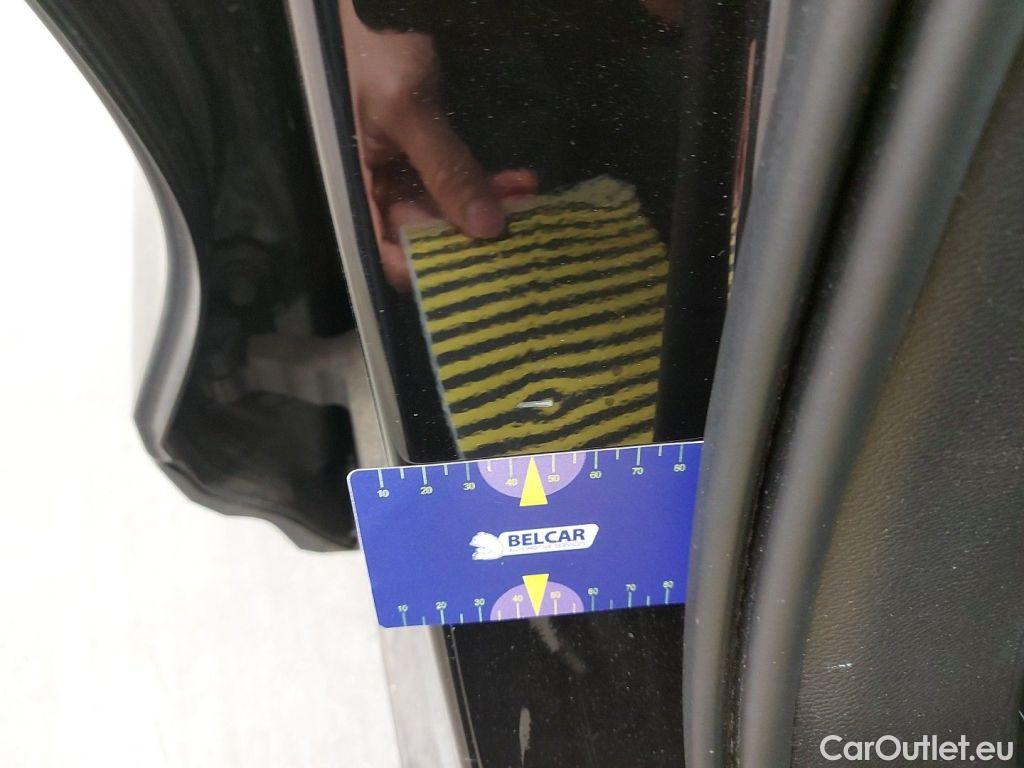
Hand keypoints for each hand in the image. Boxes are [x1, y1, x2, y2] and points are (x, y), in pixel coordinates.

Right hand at [340, 1, 536, 289]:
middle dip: (472, 239)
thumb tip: (487, 229)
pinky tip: (521, 181)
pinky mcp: (435, 155)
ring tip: (528, 202)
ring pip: (454, 211)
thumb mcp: (408, 112)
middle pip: (428, 237)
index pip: (386, 252)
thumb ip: (446, 171)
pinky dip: (493, 185)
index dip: (424, 270)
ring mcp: (411, 173)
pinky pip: (465, 182)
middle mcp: (385, 189)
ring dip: (492, 210)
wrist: (390, 8)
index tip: (471, 275)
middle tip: (515, 236)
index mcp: (359, 188)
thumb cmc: (377, 54)